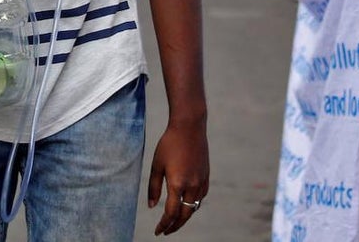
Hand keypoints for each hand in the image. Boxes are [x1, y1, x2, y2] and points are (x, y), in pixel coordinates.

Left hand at [147, 120, 208, 235]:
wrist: (189, 127)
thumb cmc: (169, 144)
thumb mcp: (156, 165)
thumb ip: (153, 187)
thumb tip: (152, 207)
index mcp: (178, 184)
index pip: (171, 213)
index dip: (164, 225)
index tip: (158, 231)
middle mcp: (192, 185)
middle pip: (185, 215)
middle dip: (175, 226)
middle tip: (166, 231)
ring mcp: (201, 181)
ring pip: (194, 207)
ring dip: (184, 217)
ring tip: (175, 221)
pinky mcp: (206, 176)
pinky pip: (200, 197)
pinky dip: (193, 205)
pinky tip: (186, 205)